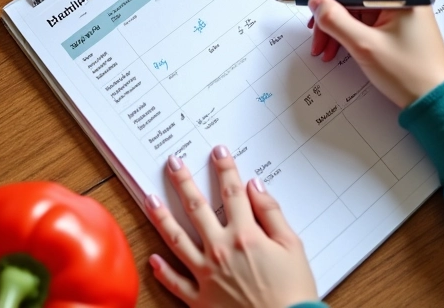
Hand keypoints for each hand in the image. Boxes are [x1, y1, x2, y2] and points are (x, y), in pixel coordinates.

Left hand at [146, 146, 317, 307]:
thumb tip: (255, 186)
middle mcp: (221, 251)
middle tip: (172, 162)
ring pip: (177, 240)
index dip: (225, 169)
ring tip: (150, 198)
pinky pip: (176, 283)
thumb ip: (272, 213)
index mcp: (245, 236)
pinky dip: (163, 272)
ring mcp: (207, 276)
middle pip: (197, 208)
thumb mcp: (293, 247)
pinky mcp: (201, 301)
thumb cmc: (294, 293)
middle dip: (183, 181)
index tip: (218, 152)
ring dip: (161, 217)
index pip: (232, 193)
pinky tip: (153, 259)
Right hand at [306, 0, 443, 107]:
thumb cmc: (409, 72)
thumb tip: (315, 2)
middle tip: (312, 27)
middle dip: (328, 6)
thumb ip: (335, 20)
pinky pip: (360, 17)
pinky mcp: (391, 22)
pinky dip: (343, 30)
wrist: (435, 100)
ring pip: (352, 3)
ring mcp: (394, 7)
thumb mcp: (365, 45)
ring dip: (332, 22)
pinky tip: (333, 49)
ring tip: (321, 47)